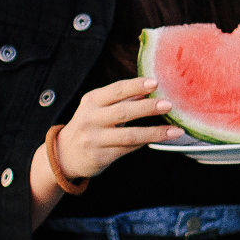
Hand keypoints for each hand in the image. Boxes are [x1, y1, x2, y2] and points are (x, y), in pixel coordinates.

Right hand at [29, 76, 179, 224]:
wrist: (65, 154)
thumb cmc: (90, 125)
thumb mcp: (99, 107)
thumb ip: (122, 99)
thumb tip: (150, 88)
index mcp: (92, 101)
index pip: (116, 90)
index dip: (136, 86)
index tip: (155, 83)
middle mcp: (91, 119)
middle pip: (123, 112)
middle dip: (148, 108)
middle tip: (168, 104)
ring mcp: (94, 139)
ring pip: (129, 135)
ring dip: (154, 132)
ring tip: (175, 130)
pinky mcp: (100, 156)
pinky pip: (128, 149)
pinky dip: (145, 143)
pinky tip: (160, 139)